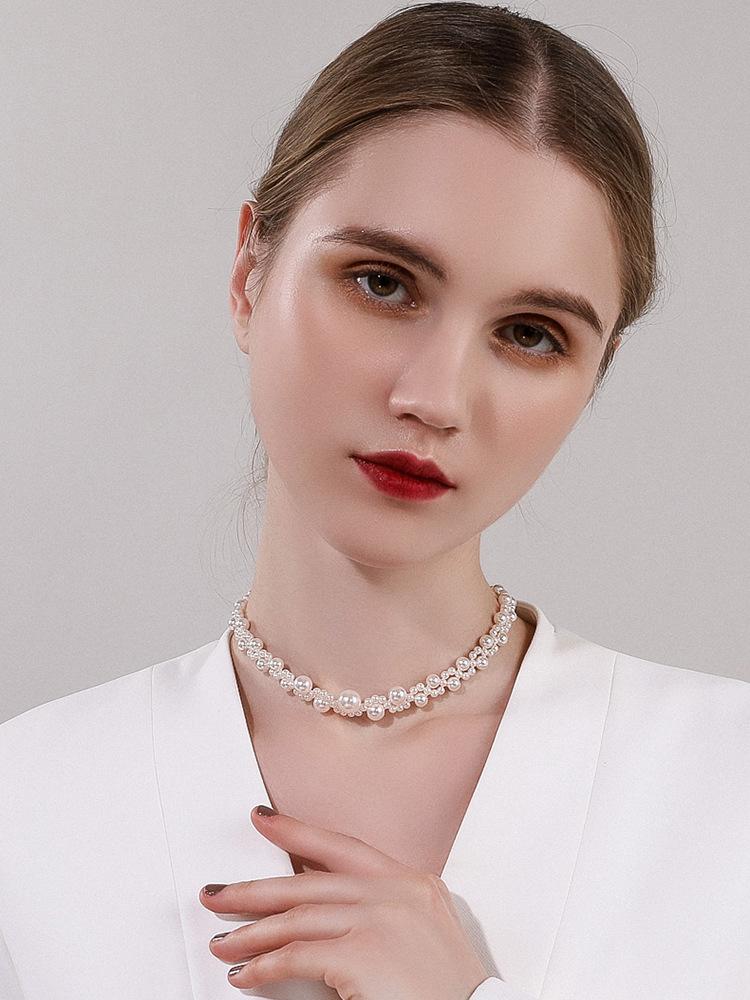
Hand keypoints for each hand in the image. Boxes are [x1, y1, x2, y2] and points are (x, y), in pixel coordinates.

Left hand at [198, 805, 489, 998]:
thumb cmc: (448, 992)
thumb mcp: (422, 932)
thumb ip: (381, 911)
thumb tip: (317, 912)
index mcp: (412, 882)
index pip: (344, 846)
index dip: (298, 831)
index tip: (264, 820)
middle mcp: (396, 891)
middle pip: (310, 880)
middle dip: (256, 888)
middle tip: (218, 892)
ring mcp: (379, 919)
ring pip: (298, 916)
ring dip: (252, 932)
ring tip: (223, 942)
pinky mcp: (362, 953)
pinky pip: (297, 956)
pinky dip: (265, 965)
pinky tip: (246, 973)